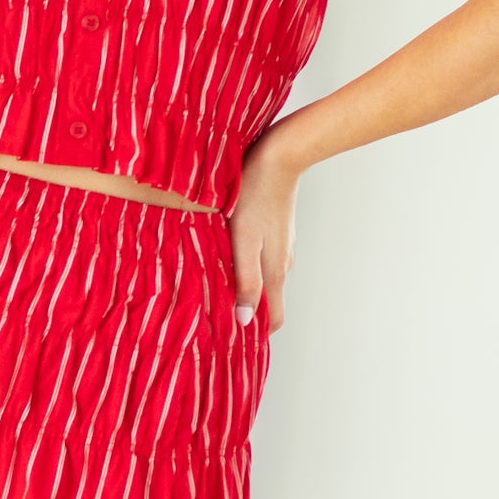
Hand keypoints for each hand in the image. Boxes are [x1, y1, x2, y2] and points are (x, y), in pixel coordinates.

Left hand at [229, 134, 301, 331]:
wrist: (279, 157)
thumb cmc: (254, 197)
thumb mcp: (243, 242)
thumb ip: (245, 281)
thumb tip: (245, 321)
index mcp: (275, 271)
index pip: (274, 318)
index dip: (257, 333)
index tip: (234, 342)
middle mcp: (282, 262)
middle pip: (268, 300)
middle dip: (247, 313)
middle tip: (217, 318)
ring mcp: (281, 245)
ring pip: (264, 277)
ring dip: (245, 287)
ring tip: (216, 287)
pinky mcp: (276, 229)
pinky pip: (262, 257)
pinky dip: (247, 265)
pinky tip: (228, 256)